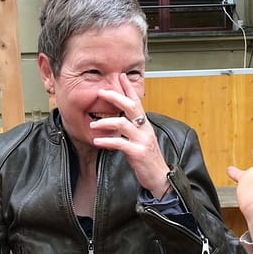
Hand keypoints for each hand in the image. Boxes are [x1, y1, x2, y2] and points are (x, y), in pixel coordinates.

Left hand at [90, 73, 170, 199]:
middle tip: (101, 91)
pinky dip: (107, 141)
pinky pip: (120, 143)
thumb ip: (132, 129)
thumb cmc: (148, 159)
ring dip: (105, 122)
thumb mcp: (141, 140)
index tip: (120, 76)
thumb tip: (120, 120)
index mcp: (145, 125)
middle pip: (131, 107)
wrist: (160, 178)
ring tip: (93, 124)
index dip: (129, 89)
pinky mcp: (138, 153)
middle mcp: (145, 129)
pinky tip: (97, 141)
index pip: (137, 102)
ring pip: (123, 124)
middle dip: (116, 97)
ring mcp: (142, 140)